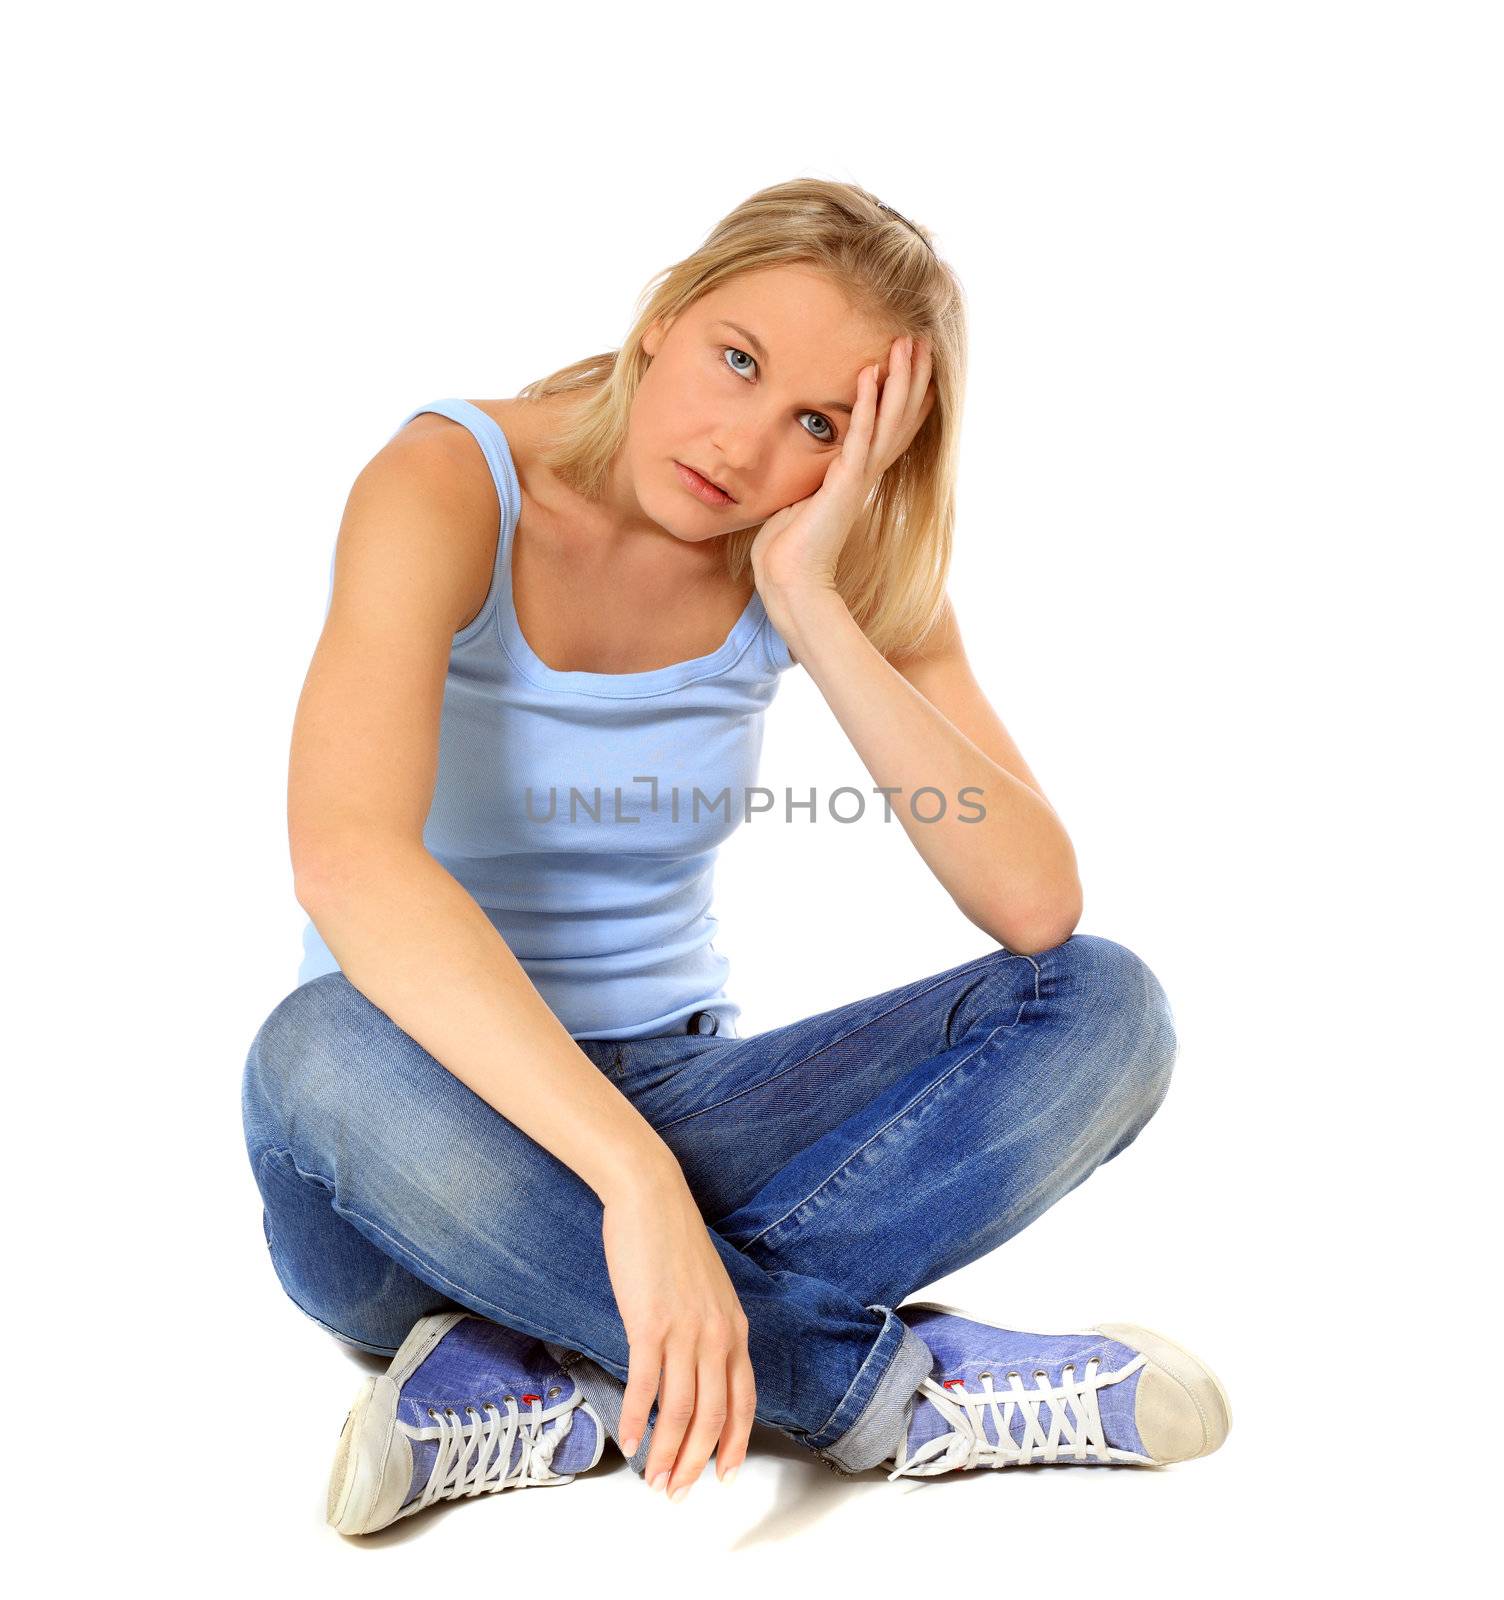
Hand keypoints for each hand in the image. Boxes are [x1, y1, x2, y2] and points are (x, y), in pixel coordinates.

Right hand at [601, 1171, 755, 1497]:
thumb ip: (708, 1329)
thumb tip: (696, 1367)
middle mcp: (717, 1334)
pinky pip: (646, 1384)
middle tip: (678, 1492)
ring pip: (681, 1410)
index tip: (723, 1475)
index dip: (733, 1442)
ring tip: (654, 1480)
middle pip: (712, 1416)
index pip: (743, 1400)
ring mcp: (685, 1330)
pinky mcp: (650, 1323)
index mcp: (734, 1327)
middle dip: (696, 1462)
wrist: (651, 1197)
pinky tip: (629, 1440)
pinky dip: (637, 1419)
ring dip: (667, 1453)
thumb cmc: (672, 1240)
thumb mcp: (707, 1290)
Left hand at [749, 332, 935, 604]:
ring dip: (897, 380)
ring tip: (905, 344)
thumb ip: (811, 477)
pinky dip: (864, 405)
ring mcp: (857, 478)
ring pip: (887, 420)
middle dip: (911, 376)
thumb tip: (803, 467)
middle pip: (900, 416)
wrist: (789, 579)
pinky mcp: (843, 484)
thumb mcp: (801, 499)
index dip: (906, 393)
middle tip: (921, 338)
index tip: (914, 359)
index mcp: (858, 475)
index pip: (891, 426)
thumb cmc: (789, 546)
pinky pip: (858, 436)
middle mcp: (866, 473)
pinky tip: (868, 374)